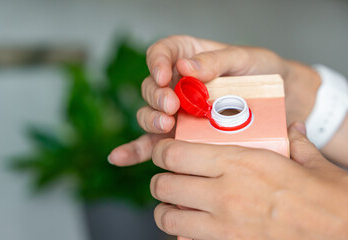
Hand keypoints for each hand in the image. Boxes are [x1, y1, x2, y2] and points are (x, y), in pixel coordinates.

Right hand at [108, 35, 320, 165]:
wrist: (282, 99)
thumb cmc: (263, 72)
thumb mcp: (245, 59)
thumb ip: (216, 60)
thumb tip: (188, 67)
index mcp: (188, 57)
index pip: (161, 53)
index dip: (156, 63)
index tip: (164, 75)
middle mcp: (177, 84)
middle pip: (151, 87)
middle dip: (156, 97)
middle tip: (172, 106)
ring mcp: (177, 111)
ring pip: (150, 114)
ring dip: (151, 121)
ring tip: (167, 126)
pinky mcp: (181, 135)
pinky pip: (153, 142)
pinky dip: (135, 150)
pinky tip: (120, 158)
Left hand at [150, 122, 347, 238]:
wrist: (344, 235)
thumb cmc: (329, 199)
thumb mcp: (311, 163)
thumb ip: (296, 142)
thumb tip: (295, 129)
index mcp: (239, 163)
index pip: (175, 153)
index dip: (161, 151)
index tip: (163, 151)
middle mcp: (224, 193)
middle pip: (164, 185)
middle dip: (160, 181)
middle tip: (169, 178)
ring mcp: (224, 226)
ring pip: (168, 217)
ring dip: (167, 209)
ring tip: (177, 204)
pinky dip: (183, 235)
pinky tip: (195, 228)